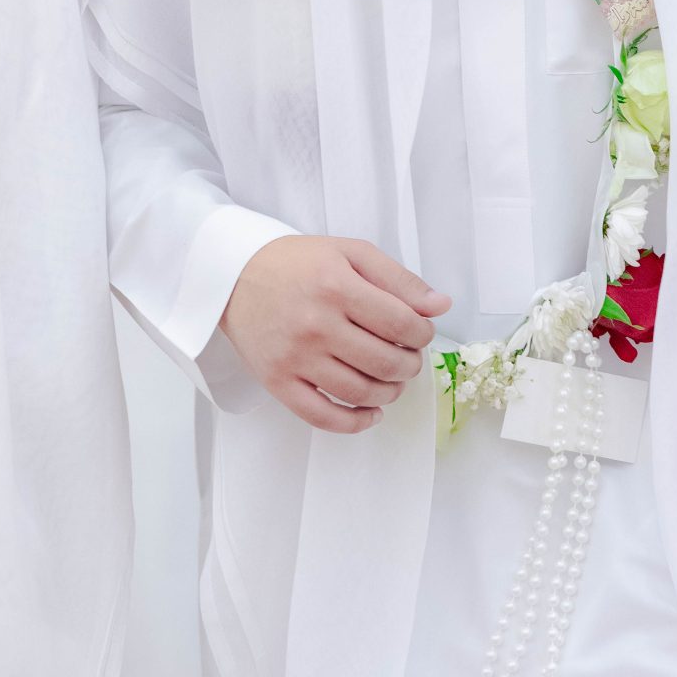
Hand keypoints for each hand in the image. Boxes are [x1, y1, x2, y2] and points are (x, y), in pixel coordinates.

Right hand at [222, 235, 449, 433]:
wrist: (235, 277)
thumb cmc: (298, 263)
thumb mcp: (351, 253)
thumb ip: (399, 279)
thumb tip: (441, 306)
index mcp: (337, 287)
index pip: (401, 324)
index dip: (422, 335)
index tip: (420, 334)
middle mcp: (316, 325)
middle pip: (385, 363)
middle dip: (410, 365)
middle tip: (408, 358)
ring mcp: (295, 358)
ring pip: (360, 392)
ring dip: (390, 392)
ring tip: (392, 381)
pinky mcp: (278, 382)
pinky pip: (323, 417)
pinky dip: (355, 423)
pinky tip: (371, 413)